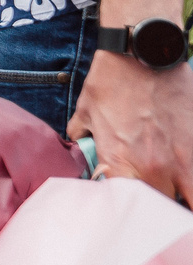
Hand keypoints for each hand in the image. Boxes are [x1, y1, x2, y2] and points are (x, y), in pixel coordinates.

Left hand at [71, 54, 192, 203]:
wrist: (144, 53)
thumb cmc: (112, 81)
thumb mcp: (86, 113)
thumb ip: (84, 138)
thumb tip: (82, 147)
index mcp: (121, 163)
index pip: (125, 207)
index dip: (126, 212)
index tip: (128, 211)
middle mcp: (155, 168)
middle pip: (162, 210)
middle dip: (158, 211)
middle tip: (154, 206)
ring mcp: (186, 159)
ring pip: (190, 201)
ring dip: (183, 202)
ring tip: (177, 197)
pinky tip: (187, 181)